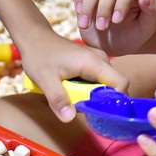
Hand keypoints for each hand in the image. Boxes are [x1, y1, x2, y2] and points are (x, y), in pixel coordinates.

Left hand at [14, 26, 128, 122]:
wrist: (34, 37)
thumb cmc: (39, 55)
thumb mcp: (45, 79)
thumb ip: (58, 99)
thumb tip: (69, 118)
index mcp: (94, 62)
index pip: (121, 83)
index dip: (116, 101)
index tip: (99, 111)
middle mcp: (101, 60)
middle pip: (114, 87)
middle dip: (99, 101)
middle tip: (78, 106)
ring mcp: (97, 60)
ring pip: (105, 85)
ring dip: (92, 96)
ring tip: (71, 96)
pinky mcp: (92, 62)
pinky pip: (97, 81)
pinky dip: (87, 90)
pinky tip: (71, 90)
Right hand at [74, 0, 155, 57]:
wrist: (114, 43)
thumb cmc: (133, 35)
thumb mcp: (147, 28)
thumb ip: (153, 11)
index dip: (123, 1)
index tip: (117, 21)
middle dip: (105, 6)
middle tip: (102, 27)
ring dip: (88, 4)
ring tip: (85, 25)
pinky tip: (78, 11)